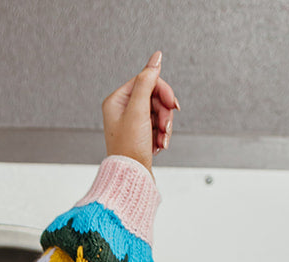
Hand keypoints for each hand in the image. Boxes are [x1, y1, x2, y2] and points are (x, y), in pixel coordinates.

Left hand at [102, 51, 179, 171]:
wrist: (132, 179)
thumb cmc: (130, 149)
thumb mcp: (138, 110)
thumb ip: (147, 81)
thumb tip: (156, 57)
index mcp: (116, 100)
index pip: (146, 81)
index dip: (162, 91)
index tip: (173, 104)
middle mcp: (121, 110)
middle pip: (154, 96)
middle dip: (164, 111)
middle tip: (166, 126)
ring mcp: (131, 123)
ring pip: (158, 111)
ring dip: (165, 125)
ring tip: (162, 139)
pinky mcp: (139, 134)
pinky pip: (157, 125)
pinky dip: (162, 134)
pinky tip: (159, 145)